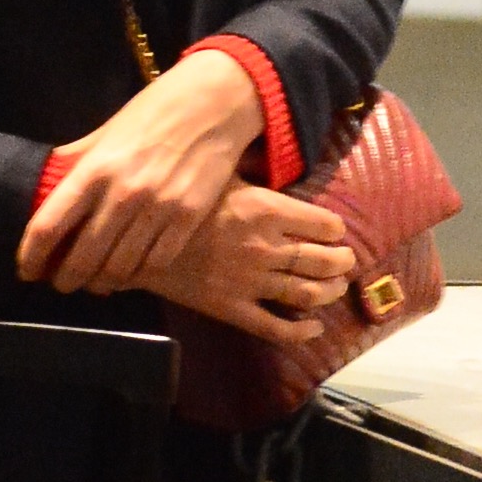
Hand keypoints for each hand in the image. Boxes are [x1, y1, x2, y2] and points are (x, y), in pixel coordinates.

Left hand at [18, 49, 262, 293]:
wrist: (213, 102)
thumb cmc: (153, 112)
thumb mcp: (106, 132)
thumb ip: (76, 162)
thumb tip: (44, 183)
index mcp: (94, 169)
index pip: (48, 226)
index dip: (31, 256)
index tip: (28, 271)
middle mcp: (122, 193)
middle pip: (82, 258)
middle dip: (66, 280)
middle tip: (63, 284)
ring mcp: (157, 208)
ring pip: (119, 269)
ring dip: (102, 283)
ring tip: (96, 283)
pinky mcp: (188, 218)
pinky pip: (156, 264)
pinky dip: (138, 276)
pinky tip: (131, 274)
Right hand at [153, 182, 356, 344]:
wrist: (137, 240)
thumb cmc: (180, 200)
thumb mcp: (221, 172)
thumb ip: (255, 169)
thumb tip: (279, 150)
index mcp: (266, 209)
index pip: (325, 223)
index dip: (335, 228)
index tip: (334, 230)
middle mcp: (266, 247)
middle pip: (324, 260)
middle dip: (342, 261)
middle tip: (344, 260)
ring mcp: (252, 281)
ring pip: (309, 293)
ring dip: (330, 291)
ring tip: (334, 286)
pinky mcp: (234, 308)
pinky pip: (277, 328)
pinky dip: (303, 330)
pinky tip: (315, 327)